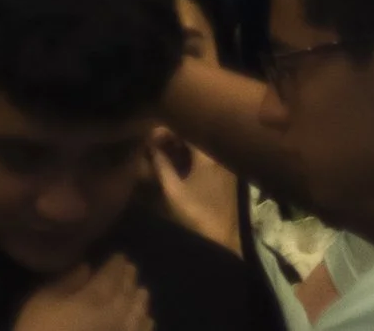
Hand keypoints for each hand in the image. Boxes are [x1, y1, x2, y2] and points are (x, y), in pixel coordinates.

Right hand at [17, 254, 151, 330]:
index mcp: (93, 300)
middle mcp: (113, 317)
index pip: (110, 278)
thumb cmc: (40, 330)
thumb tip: (86, 268)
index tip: (121, 256)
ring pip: (137, 317)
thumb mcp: (43, 301)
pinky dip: (145, 326)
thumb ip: (67, 283)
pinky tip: (148, 321)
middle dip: (129, 281)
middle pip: (126, 295)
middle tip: (132, 269)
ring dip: (140, 302)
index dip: (116, 266)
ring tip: (143, 292)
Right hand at [152, 124, 242, 256]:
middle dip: (171, 138)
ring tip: (160, 155)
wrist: (223, 245)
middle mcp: (219, 157)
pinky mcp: (225, 180)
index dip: (164, 130)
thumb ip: (160, 163)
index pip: (185, 129)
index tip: (148, 137)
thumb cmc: (196, 215)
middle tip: (152, 146)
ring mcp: (224, 168)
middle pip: (193, 136)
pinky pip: (205, 160)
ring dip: (179, 149)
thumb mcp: (172, 190)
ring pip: (199, 148)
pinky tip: (176, 167)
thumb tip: (149, 144)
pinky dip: (190, 160)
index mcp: (208, 155)